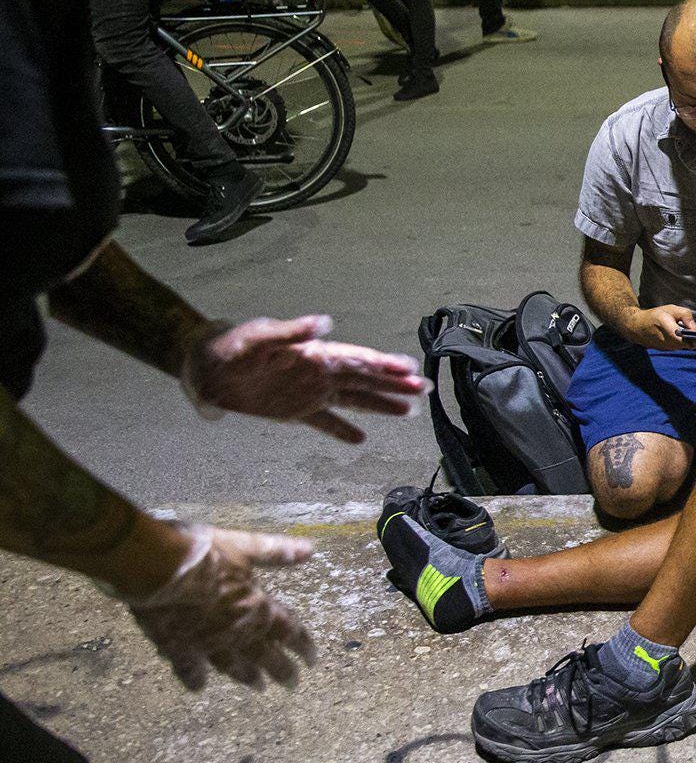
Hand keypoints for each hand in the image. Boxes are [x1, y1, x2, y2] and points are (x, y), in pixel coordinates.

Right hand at [126, 526, 317, 691]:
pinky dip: (195, 678)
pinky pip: (189, 667)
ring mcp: (206, 643)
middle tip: (292, 684)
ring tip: (258, 686)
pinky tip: (199, 686)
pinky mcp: (177, 647)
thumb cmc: (201, 554)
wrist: (154, 568)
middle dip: (281, 670)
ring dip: (247, 676)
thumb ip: (276, 552)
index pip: (288, 631)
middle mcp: (235, 631)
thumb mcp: (244, 545)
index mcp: (256, 608)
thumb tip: (310, 550)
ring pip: (233, 665)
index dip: (303, 645)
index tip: (313, 659)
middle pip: (265, 656)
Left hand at [182, 316, 425, 444]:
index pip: (358, 360)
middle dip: (394, 384)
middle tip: (424, 388)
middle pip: (364, 380)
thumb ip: (293, 331)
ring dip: (380, 405)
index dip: (385, 366)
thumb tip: (325, 323)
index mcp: (316, 355)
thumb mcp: (260, 338)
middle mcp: (319, 374)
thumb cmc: (231, 348)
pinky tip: (360, 439)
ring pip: (353, 400)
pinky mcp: (294, 411)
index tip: (410, 370)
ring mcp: (309, 393)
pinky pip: (325, 422)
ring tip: (409, 411)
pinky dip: (342, 430)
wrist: (205, 367)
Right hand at [621, 304, 695, 349]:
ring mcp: (667, 348)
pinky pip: (677, 346)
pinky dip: (682, 342)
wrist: (636, 326)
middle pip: (688, 344)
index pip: (689, 341)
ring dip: (689, 341)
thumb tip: (694, 327)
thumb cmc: (654, 316)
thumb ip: (685, 315)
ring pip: (683, 346)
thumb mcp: (671, 309)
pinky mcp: (665, 349)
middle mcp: (669, 344)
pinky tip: (686, 337)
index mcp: (671, 332)